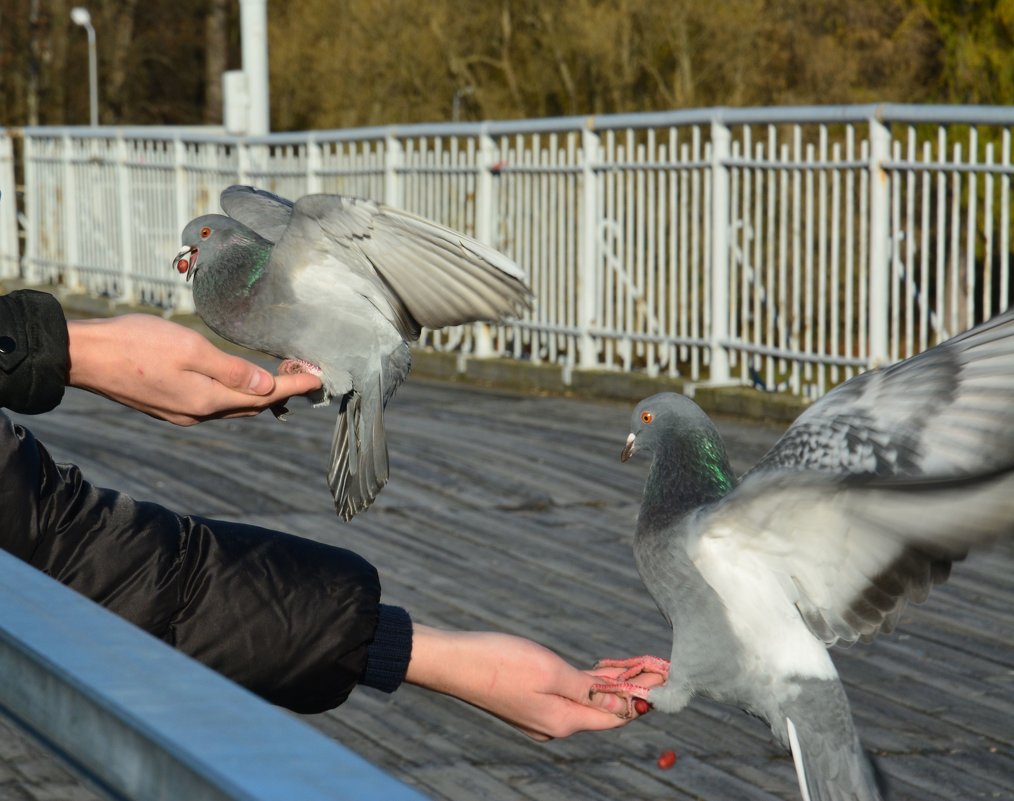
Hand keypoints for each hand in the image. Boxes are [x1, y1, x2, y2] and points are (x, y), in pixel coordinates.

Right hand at [67, 315, 321, 424]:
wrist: (85, 356)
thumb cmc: (136, 344)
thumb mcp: (191, 350)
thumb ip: (231, 370)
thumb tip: (267, 388)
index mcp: (207, 401)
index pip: (264, 396)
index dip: (294, 386)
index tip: (319, 377)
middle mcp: (197, 414)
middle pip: (251, 406)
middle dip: (281, 392)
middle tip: (305, 373)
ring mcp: (181, 414)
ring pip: (232, 407)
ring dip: (258, 395)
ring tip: (281, 378)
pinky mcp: (168, 407)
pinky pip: (213, 405)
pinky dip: (234, 395)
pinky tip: (240, 383)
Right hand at [404, 625, 662, 740]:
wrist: (454, 662)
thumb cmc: (500, 662)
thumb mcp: (551, 671)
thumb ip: (589, 690)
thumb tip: (624, 705)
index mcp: (564, 722)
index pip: (618, 716)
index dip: (644, 696)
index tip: (667, 675)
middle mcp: (555, 726)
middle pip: (606, 710)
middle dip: (633, 688)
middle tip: (659, 664)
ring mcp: (541, 716)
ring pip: (589, 702)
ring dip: (613, 684)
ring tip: (638, 664)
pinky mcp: (530, 702)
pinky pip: (571, 697)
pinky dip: (590, 684)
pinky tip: (602, 670)